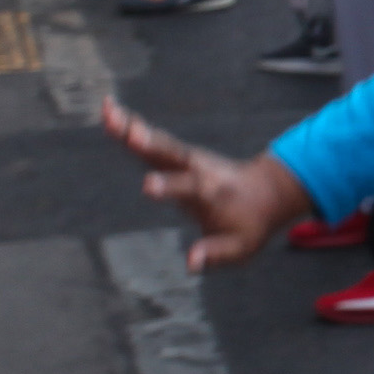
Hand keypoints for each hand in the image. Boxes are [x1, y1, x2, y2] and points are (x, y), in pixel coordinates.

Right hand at [102, 104, 314, 269]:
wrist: (266, 192)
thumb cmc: (250, 224)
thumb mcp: (241, 247)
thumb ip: (217, 254)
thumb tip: (191, 263)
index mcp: (212, 192)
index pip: (190, 188)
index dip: (170, 187)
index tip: (147, 186)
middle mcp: (198, 170)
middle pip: (172, 156)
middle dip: (150, 145)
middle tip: (128, 133)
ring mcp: (187, 158)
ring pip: (158, 142)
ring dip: (133, 128)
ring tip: (108, 113)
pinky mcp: (177, 154)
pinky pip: (152, 138)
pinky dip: (130, 124)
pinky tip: (108, 109)